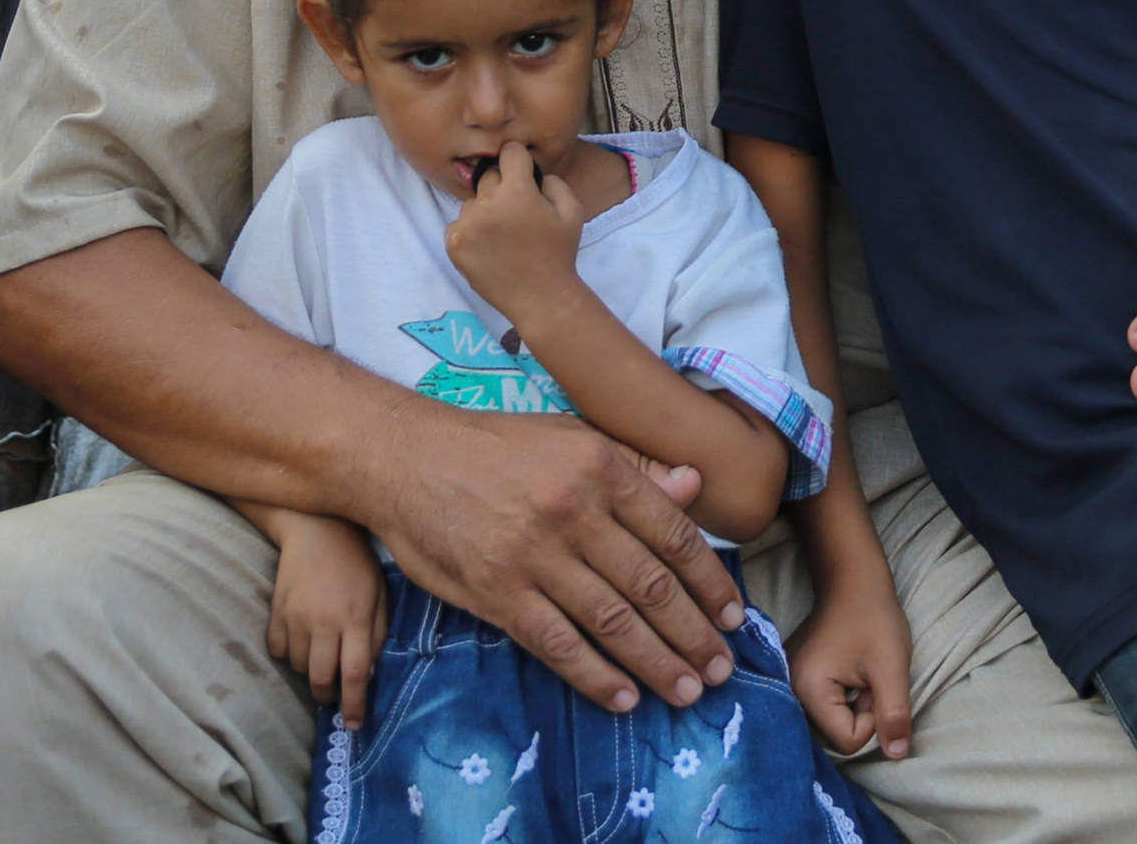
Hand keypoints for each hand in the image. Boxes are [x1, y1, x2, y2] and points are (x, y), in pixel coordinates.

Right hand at [264, 511, 390, 727]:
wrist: (318, 532)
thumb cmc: (357, 565)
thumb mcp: (379, 596)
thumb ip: (376, 635)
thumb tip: (369, 674)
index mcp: (356, 618)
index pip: (356, 673)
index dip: (355, 704)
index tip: (354, 725)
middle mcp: (325, 622)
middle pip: (321, 679)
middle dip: (327, 697)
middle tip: (333, 696)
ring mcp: (296, 618)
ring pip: (299, 667)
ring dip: (311, 672)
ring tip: (322, 655)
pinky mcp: (276, 612)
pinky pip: (278, 651)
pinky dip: (290, 655)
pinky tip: (302, 640)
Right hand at [362, 406, 747, 714]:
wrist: (402, 457)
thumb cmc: (494, 446)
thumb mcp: (571, 437)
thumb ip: (636, 469)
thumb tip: (695, 488)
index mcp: (602, 469)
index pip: (674, 536)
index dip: (710, 583)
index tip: (734, 617)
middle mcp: (574, 512)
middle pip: (651, 586)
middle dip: (694, 634)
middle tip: (721, 670)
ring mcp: (534, 555)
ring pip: (612, 620)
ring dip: (656, 662)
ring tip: (686, 691)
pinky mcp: (496, 591)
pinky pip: (556, 643)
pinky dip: (595, 676)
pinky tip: (623, 698)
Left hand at [444, 142, 584, 308]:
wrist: (539, 296)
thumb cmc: (559, 253)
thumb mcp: (573, 211)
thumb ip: (554, 181)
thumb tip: (533, 172)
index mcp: (518, 192)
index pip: (510, 152)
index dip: (519, 159)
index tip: (522, 171)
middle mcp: (487, 204)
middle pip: (488, 175)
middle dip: (503, 186)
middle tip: (517, 211)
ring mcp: (467, 224)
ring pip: (472, 201)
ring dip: (485, 209)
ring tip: (503, 234)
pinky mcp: (454, 243)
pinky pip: (458, 223)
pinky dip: (470, 230)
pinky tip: (489, 246)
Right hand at [788, 572, 914, 760]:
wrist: (853, 581)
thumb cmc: (873, 619)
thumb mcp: (892, 667)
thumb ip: (894, 715)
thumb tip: (896, 756)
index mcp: (807, 691)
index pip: (847, 742)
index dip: (872, 718)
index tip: (875, 683)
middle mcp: (787, 693)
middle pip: (833, 739)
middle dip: (859, 716)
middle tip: (867, 678)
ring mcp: (787, 687)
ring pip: (828, 727)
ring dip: (851, 709)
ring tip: (858, 674)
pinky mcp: (794, 680)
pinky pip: (820, 711)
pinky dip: (839, 700)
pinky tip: (846, 674)